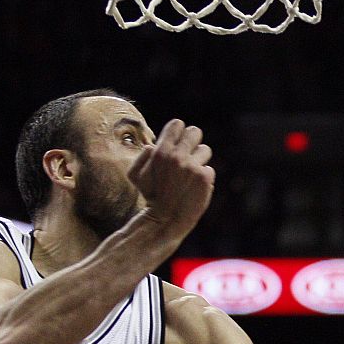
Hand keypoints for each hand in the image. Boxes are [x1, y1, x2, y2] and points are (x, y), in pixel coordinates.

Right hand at [127, 119, 214, 243]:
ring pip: (205, 150)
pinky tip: (193, 187)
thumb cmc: (150, 196)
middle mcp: (178, 156)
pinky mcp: (204, 178)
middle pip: (195, 132)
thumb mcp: (135, 175)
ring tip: (190, 173)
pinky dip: (203, 178)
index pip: (177, 124)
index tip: (177, 141)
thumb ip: (142, 156)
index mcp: (161, 151)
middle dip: (192, 141)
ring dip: (199, 159)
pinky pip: (209, 169)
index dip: (177, 132)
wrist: (165, 220)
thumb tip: (154, 146)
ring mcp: (193, 167)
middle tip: (187, 153)